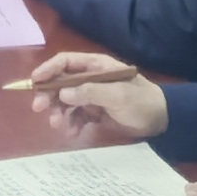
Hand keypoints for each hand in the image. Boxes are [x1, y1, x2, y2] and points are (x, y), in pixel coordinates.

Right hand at [26, 53, 165, 140]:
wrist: (162, 121)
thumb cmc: (141, 101)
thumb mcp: (117, 95)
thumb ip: (90, 92)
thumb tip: (63, 93)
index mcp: (96, 66)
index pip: (66, 62)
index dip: (48, 69)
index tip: (35, 81)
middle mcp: (90, 78)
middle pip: (61, 82)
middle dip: (49, 95)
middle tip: (39, 108)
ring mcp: (91, 96)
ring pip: (65, 101)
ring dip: (59, 112)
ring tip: (59, 125)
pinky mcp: (94, 112)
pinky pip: (76, 116)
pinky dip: (71, 124)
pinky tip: (73, 133)